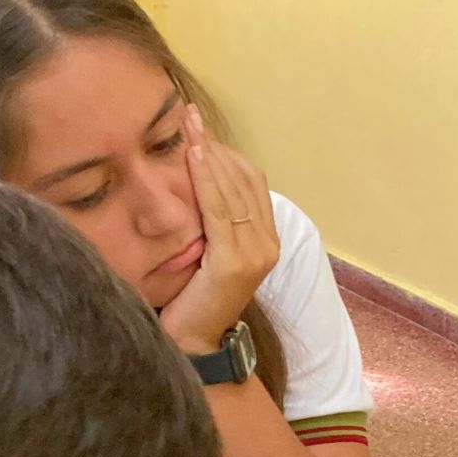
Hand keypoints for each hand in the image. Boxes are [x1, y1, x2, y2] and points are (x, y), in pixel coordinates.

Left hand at [157, 104, 279, 355]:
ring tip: (188, 125)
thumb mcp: (209, 252)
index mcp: (267, 240)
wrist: (194, 342)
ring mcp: (256, 254)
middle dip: (215, 144)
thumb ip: (215, 222)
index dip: (227, 151)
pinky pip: (220, 211)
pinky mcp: (235, 263)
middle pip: (244, 180)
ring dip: (209, 154)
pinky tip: (192, 156)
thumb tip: (196, 181)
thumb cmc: (194, 297)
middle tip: (189, 114)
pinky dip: (207, 180)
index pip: (252, 182)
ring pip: (233, 190)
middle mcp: (269, 244)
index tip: (199, 126)